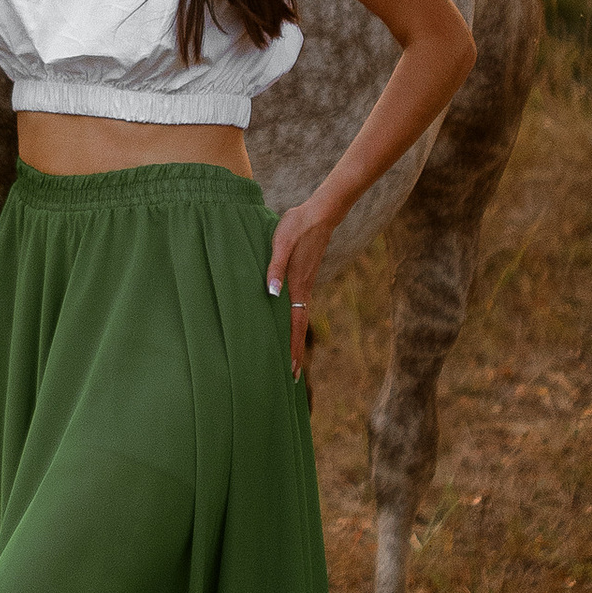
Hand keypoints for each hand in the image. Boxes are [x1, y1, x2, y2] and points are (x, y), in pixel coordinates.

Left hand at [265, 187, 337, 377]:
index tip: (291, 371)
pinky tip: (288, 327)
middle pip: (299, 329)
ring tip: (290, 360)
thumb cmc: (297, 226)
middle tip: (293, 378)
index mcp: (297, 286)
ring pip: (299, 320)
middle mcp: (303, 290)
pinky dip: (295, 325)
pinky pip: (298, 308)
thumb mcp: (281, 243)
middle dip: (295, 353)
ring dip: (295, 341)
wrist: (319, 213)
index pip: (294, 325)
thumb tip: (272, 294)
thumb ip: (274, 267)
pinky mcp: (303, 278)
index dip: (292, 348)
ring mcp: (305, 285)